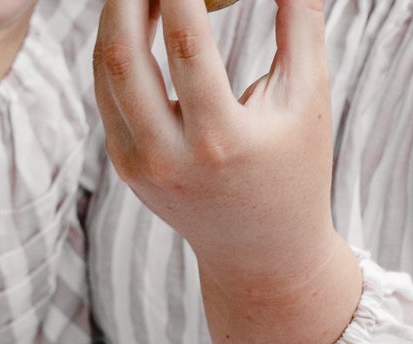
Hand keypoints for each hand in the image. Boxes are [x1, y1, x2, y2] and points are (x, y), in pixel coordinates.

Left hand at [92, 0, 362, 343]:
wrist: (258, 250)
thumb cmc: (294, 165)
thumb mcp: (307, 97)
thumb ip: (300, 23)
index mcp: (220, 139)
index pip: (188, 45)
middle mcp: (168, 156)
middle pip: (123, 57)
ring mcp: (137, 164)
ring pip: (105, 74)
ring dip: (117, 18)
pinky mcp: (124, 166)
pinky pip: (107, 96)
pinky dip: (115, 51)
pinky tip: (137, 18)